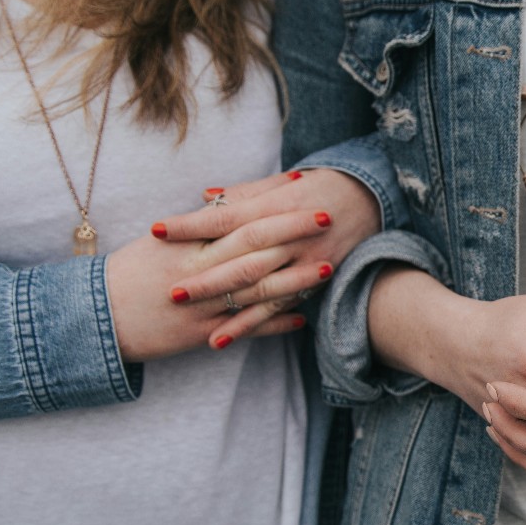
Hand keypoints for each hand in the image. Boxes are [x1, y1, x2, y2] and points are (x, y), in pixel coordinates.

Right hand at [106, 207, 330, 359]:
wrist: (94, 319)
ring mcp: (200, 305)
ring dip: (294, 278)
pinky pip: (244, 328)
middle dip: (291, 231)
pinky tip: (302, 318)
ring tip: (326, 267)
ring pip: (255, 288)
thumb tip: (226, 200)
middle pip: (252, 246)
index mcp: (184, 243)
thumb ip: (195, 225)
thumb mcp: (159, 244)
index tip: (299, 184)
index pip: (235, 215)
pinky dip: (274, 323)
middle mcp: (195, 271)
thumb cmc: (129, 274)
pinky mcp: (200, 335)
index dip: (268, 201)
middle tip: (326, 215)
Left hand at [151, 168, 380, 342]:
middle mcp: (290, 237)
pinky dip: (249, 326)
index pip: (226, 217)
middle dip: (204, 277)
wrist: (368, 199)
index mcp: (277, 206)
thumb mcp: (281, 185)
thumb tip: (205, 197)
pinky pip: (276, 310)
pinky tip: (221, 339)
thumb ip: (243, 194)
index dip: (192, 225)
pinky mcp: (312, 285)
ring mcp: (304, 264)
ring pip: (258, 290)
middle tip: (169, 291)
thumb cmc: (318, 188)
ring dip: (222, 307)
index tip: (157, 230)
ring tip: (188, 317)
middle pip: (241, 259)